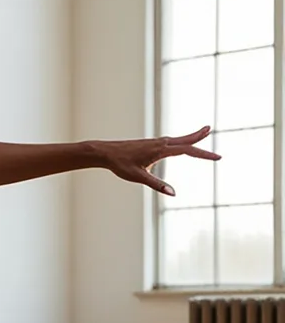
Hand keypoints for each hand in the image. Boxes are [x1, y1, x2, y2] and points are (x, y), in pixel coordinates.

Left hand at [98, 126, 219, 195]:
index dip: (203, 154)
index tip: (217, 157)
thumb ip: (157, 185)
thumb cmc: (120, 164)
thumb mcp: (138, 177)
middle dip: (199, 136)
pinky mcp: (150, 144)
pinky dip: (180, 140)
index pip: (187, 151)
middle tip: (211, 129)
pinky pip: (170, 141)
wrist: (106, 153)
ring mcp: (155, 142)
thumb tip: (173, 193)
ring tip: (203, 132)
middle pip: (184, 140)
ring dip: (191, 136)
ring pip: (177, 139)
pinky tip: (180, 143)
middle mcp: (160, 143)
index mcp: (160, 150)